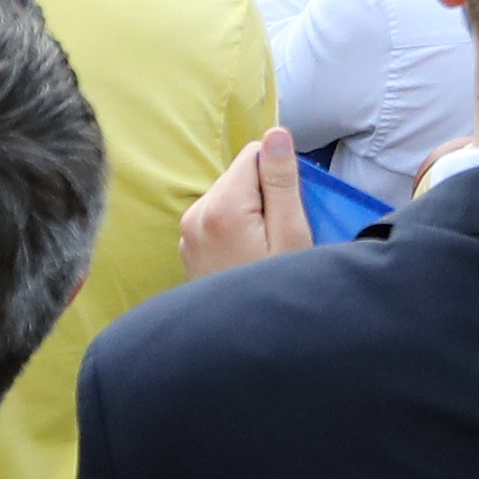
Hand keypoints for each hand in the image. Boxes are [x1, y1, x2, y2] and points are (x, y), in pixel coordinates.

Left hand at [179, 126, 306, 282]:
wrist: (243, 344)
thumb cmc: (277, 291)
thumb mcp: (291, 234)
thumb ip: (281, 182)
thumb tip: (276, 134)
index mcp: (221, 207)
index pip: (253, 154)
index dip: (279, 175)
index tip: (288, 208)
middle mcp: (195, 214)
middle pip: (240, 176)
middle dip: (264, 195)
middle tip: (279, 235)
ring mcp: (187, 233)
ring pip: (229, 197)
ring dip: (250, 213)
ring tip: (263, 251)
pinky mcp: (188, 247)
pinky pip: (216, 219)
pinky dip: (235, 229)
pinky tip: (246, 257)